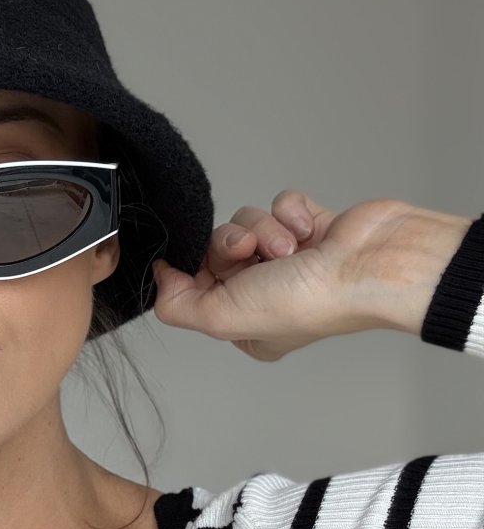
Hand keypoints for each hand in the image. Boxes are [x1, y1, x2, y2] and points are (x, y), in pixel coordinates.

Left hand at [150, 190, 411, 360]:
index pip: (195, 286)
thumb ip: (177, 306)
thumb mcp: (223, 318)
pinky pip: (280, 204)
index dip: (196, 269)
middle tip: (255, 253)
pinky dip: (293, 212)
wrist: (370, 263)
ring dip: (266, 229)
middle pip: (217, 249)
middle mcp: (265, 294)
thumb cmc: (309, 300)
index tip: (208, 265)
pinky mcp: (312, 226)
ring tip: (293, 246)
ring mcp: (290, 259)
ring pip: (247, 222)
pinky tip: (312, 230)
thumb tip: (159, 279)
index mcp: (245, 325)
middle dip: (233, 244)